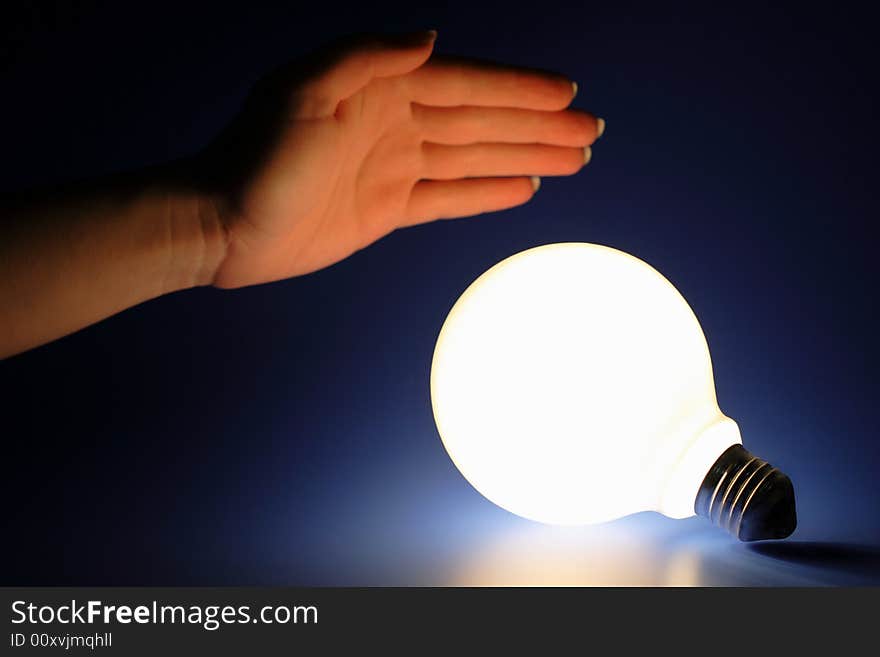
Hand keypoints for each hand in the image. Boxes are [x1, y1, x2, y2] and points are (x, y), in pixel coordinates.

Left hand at [196, 31, 603, 287]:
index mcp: (381, 89)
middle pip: (483, 121)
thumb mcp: (300, 92)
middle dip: (538, 126)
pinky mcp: (387, 209)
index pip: (466, 85)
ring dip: (525, 157)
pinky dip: (486, 193)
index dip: (519, 89)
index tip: (569, 93)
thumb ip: (364, 57)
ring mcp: (394, 167)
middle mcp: (395, 123)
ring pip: (475, 158)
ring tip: (574, 160)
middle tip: (592, 132)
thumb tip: (430, 38)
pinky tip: (522, 189)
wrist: (222, 224)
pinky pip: (449, 197)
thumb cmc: (255, 157)